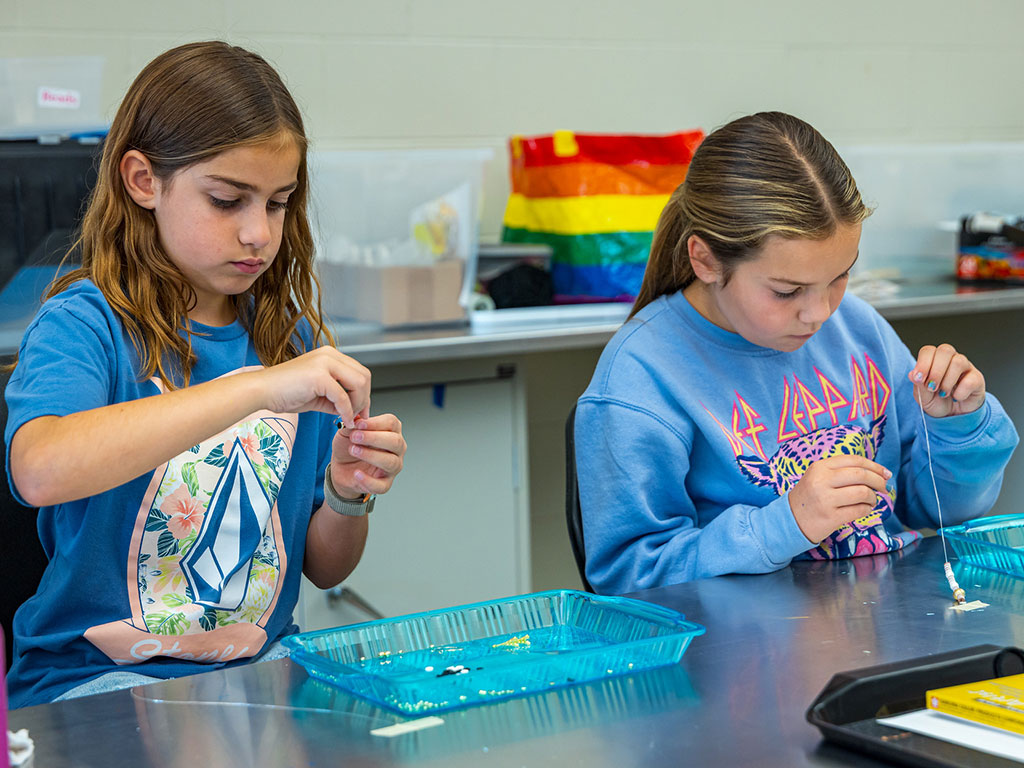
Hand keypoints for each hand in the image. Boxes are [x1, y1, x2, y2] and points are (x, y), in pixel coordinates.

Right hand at [253, 346, 370, 424]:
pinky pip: (343, 397)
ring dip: (358, 404)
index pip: (359, 372)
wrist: (260, 391)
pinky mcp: (319, 376)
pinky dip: (347, 411)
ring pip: (359, 383)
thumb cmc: (284, 393)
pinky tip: (343, 421)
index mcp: (329, 355)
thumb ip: (337, 399)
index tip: (360, 412)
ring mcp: (324, 362)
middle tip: (357, 417)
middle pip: (364, 376)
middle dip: (364, 399)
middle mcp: (329, 354)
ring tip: (347, 418)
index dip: (364, 393)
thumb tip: (354, 410)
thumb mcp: (318, 395)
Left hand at [330, 413, 405, 498]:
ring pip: (390, 462)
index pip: (392, 423)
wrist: (342, 468)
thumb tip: (356, 419)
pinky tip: (356, 473)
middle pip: (395, 442)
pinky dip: (368, 480)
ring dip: (371, 455)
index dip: (376, 423)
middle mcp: (396, 449)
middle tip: (355, 437)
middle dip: (374, 438)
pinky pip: (381, 485)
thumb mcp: (346, 432)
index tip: (359, 424)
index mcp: (391, 432)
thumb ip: (352, 425)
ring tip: (353, 450)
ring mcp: (393, 467)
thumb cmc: (349, 447)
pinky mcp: (385, 484)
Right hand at [789, 455, 891, 542]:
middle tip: (884, 487)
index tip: (885, 473)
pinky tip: (864, 509)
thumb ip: (841, 472)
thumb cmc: (809, 497)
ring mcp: (825, 499)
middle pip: (861, 475)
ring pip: (862, 493)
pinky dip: (867, 509)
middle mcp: (821, 481)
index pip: (854, 460)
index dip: (874, 466)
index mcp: (820, 467)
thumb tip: (878, 473)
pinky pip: (859, 510)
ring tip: (871, 501)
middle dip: (878, 481)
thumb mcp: (818, 477)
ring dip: (873, 497)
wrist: (790, 519)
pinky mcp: (830, 517)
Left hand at [907, 343, 985, 417]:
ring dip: (947, 381)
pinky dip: (960, 392)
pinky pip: (971, 379)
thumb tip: (913, 375)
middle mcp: (950, 359)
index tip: (919, 379)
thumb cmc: (938, 401)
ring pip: (958, 362)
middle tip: (932, 387)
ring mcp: (966, 367)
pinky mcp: (977, 378)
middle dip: (935, 371)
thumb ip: (919, 386)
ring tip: (943, 394)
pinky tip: (956, 397)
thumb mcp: (924, 397)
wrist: (953, 415)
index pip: (928, 350)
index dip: (923, 363)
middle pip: (945, 350)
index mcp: (934, 360)